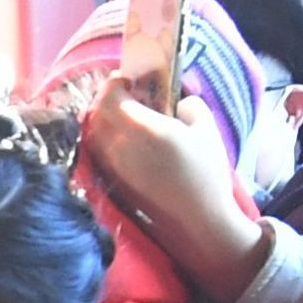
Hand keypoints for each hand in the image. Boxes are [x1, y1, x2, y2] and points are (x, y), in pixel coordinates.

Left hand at [78, 89, 276, 302]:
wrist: (199, 223)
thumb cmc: (207, 175)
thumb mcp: (208, 130)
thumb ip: (191, 105)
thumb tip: (178, 101)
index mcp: (145, 129)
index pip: (110, 96)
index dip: (114, 83)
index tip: (127, 79)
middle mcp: (121, 147)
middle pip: (96, 113)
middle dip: (107, 99)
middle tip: (125, 95)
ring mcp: (113, 167)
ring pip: (94, 133)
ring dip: (103, 119)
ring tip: (125, 118)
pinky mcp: (113, 183)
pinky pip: (100, 152)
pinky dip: (106, 140)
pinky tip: (127, 142)